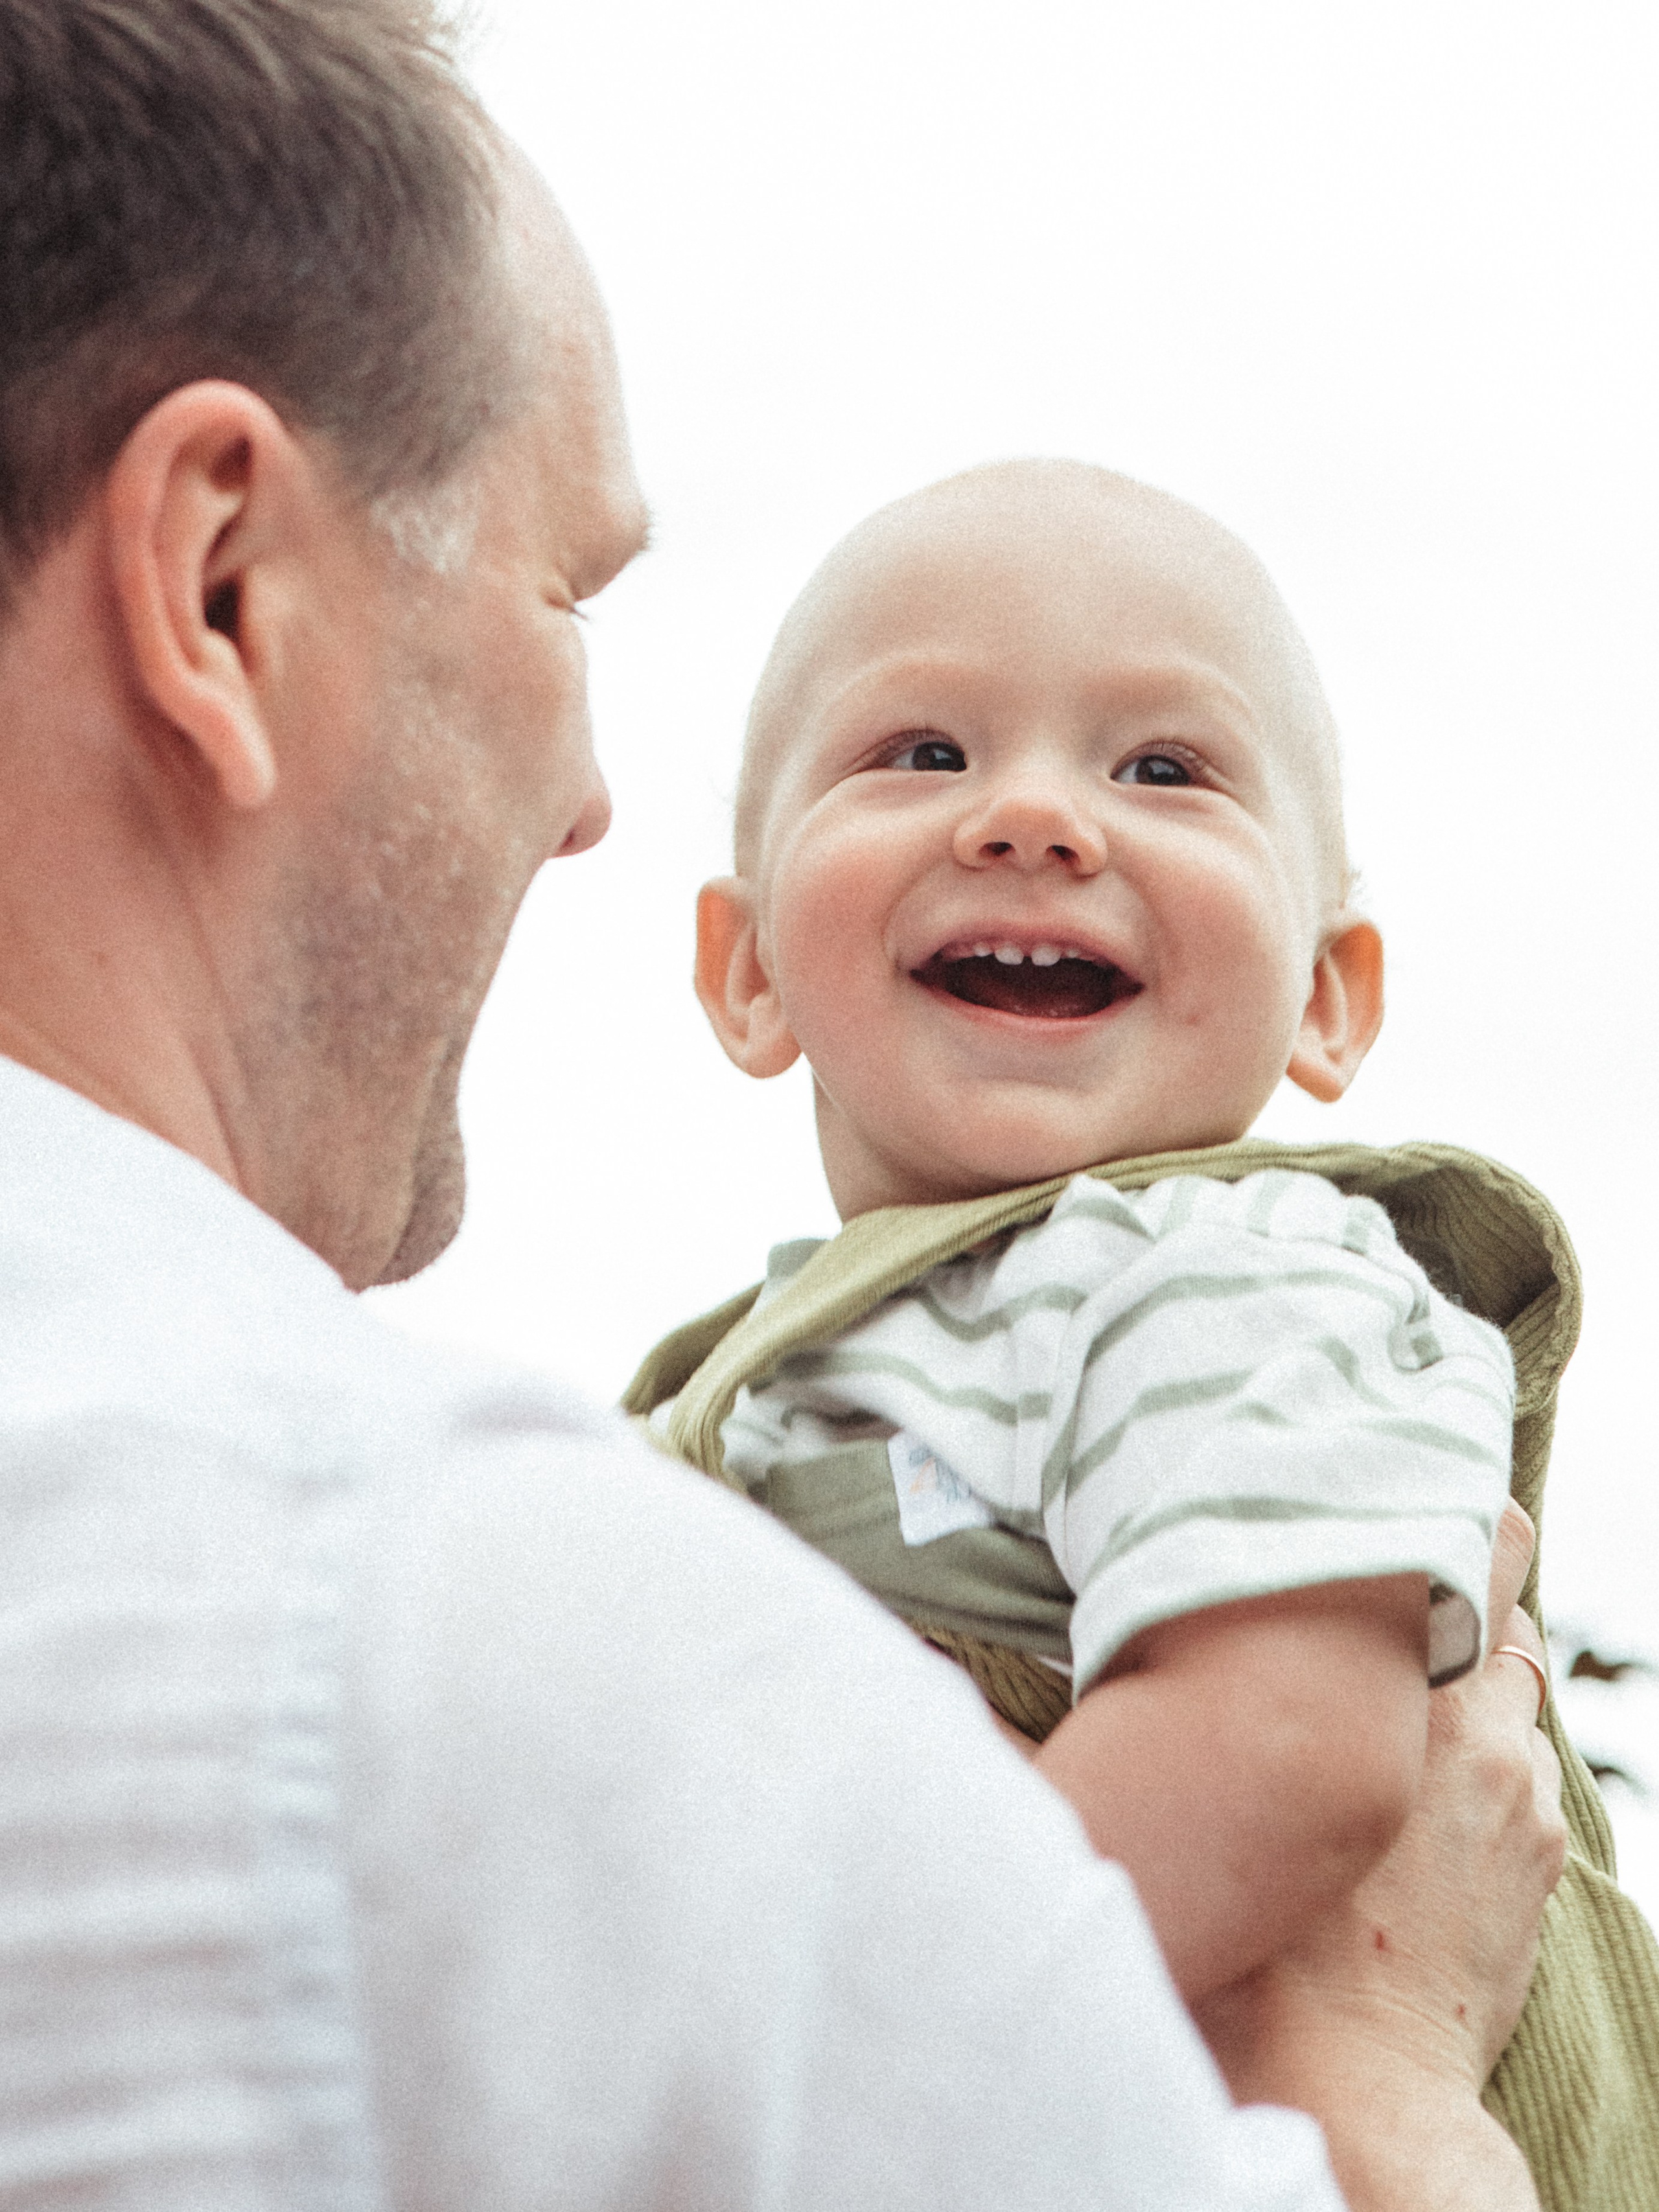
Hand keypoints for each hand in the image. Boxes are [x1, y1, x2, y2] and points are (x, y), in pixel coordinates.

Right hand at [1193, 1501, 1565, 2211]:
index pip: (1477, 1558)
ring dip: (1473, 1700)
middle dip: (1461, 1608)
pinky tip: (1432, 1809)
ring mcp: (1524, 1801)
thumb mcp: (1240, 1799)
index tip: (1424, 1503)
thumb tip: (1145, 1654)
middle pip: (1505, 1620)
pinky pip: (1524, 1777)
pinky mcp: (1541, 1863)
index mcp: (1402, 1698)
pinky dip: (1490, 1772)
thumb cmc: (1267, 1939)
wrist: (1358, 2082)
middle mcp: (1480, 1733)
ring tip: (1405, 1727)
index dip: (1464, 1521)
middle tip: (1396, 1610)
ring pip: (1513, 1703)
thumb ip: (1232, 1714)